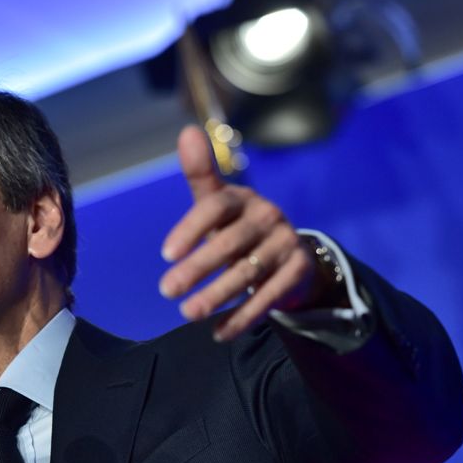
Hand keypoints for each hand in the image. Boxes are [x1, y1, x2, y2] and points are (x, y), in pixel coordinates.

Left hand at [159, 125, 315, 340]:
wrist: (289, 252)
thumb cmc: (238, 225)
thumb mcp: (218, 201)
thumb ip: (200, 174)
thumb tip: (186, 130)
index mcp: (243, 198)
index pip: (215, 207)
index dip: (190, 228)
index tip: (165, 255)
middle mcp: (267, 217)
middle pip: (229, 244)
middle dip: (197, 269)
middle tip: (167, 291)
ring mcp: (285, 244)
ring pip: (247, 273)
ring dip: (217, 297)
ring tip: (188, 314)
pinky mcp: (298, 272)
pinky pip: (269, 298)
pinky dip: (243, 317)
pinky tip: (219, 332)